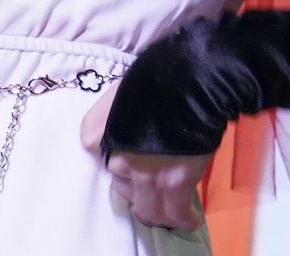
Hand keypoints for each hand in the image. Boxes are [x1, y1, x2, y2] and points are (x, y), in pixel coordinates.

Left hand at [80, 85, 210, 231]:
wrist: (195, 74)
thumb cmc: (160, 71)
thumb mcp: (121, 89)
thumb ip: (117, 115)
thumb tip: (131, 125)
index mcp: (94, 134)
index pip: (101, 162)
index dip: (123, 161)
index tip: (136, 161)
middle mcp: (112, 159)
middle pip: (123, 187)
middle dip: (139, 187)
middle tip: (155, 183)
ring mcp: (142, 173)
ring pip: (146, 209)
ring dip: (158, 212)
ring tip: (171, 209)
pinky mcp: (172, 182)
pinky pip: (175, 212)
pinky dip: (182, 219)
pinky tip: (189, 219)